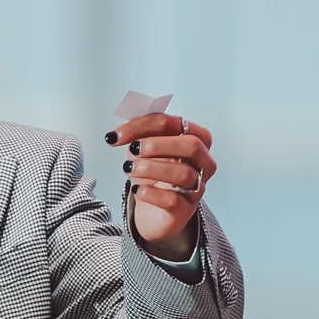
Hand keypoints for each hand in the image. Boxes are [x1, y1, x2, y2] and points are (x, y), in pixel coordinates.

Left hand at [107, 111, 214, 255]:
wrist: (153, 210)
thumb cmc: (153, 172)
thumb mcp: (145, 146)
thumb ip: (141, 127)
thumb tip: (131, 108)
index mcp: (196, 139)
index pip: (175, 124)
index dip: (144, 125)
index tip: (116, 135)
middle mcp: (203, 163)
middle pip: (191, 145)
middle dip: (158, 144)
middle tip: (133, 149)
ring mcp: (197, 187)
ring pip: (184, 173)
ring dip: (151, 168)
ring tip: (129, 168)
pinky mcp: (185, 210)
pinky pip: (174, 200)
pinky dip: (152, 193)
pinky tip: (137, 190)